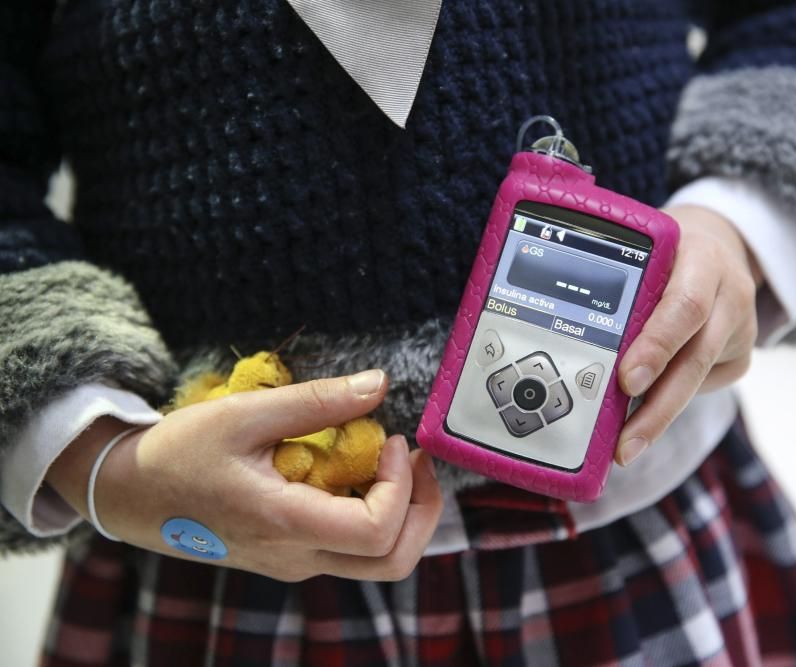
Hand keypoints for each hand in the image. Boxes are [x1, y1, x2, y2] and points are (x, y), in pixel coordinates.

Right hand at [46, 370, 443, 581]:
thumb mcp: (244, 415)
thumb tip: (379, 383)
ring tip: (397, 463)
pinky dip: (376, 515)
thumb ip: (317, 401)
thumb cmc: (178, 453)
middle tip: (418, 459)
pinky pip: (351, 549)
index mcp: (285, 523)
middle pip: (392, 561)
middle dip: (423, 510)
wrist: (129, 497)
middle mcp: (297, 556)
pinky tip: (362, 473)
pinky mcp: (291, 556)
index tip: (390, 438)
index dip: (401, 485)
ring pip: (377, 562)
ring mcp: (295, 562)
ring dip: (404, 514)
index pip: (377, 531)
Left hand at [615, 205, 763, 465]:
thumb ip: (625, 283)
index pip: (684, 305)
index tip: (628, 381)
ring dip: (657, 417)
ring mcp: (740, 329)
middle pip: (695, 357)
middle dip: (657, 406)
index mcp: (702, 259)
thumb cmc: (668, 254)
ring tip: (625, 446)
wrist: (720, 248)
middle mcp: (729, 295)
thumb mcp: (647, 251)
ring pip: (697, 380)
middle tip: (624, 442)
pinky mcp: (740, 358)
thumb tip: (578, 339)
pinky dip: (667, 403)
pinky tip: (641, 419)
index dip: (657, 346)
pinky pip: (700, 387)